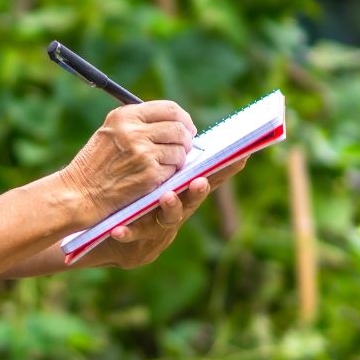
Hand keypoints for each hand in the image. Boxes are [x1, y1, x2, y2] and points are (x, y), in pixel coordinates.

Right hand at [60, 101, 197, 225]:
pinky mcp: (150, 174)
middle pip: (178, 128)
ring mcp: (143, 153)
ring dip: (178, 159)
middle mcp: (134, 131)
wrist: (81, 192)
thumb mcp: (110, 132)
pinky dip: (169, 174)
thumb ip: (138, 122)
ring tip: (165, 164)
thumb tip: (175, 121)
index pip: (169, 108)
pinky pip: (173, 170)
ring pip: (180, 150)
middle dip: (186, 139)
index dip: (183, 118)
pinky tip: (155, 177)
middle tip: (184, 148)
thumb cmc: (96, 164)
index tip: (186, 127)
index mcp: (125, 116)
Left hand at [84, 158, 246, 268]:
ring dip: (172, 206)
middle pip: (194, 197)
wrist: (125, 232)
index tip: (240, 157)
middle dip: (198, 189)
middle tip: (200, 180)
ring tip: (168, 196)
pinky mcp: (140, 235)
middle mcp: (180, 206)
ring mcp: (161, 222)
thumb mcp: (164, 176)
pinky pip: (133, 233)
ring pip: (171, 216)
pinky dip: (127, 232)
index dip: (227, 169)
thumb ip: (174, 155)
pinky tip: (118, 229)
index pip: (210, 176)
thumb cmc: (150, 197)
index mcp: (185, 189)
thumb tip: (186, 125)